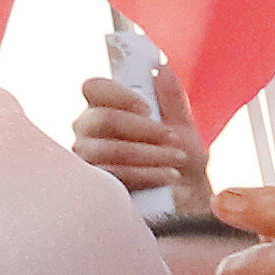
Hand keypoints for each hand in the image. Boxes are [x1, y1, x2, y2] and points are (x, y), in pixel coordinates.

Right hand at [70, 71, 208, 207]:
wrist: (189, 208)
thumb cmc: (183, 166)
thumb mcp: (184, 129)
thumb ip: (171, 98)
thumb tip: (162, 66)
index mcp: (106, 111)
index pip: (92, 87)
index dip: (118, 94)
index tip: (147, 108)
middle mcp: (87, 133)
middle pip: (99, 119)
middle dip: (143, 129)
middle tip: (173, 139)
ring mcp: (84, 161)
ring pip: (104, 148)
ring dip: (149, 154)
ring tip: (177, 161)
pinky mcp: (91, 188)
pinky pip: (110, 175)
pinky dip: (145, 174)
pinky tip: (168, 178)